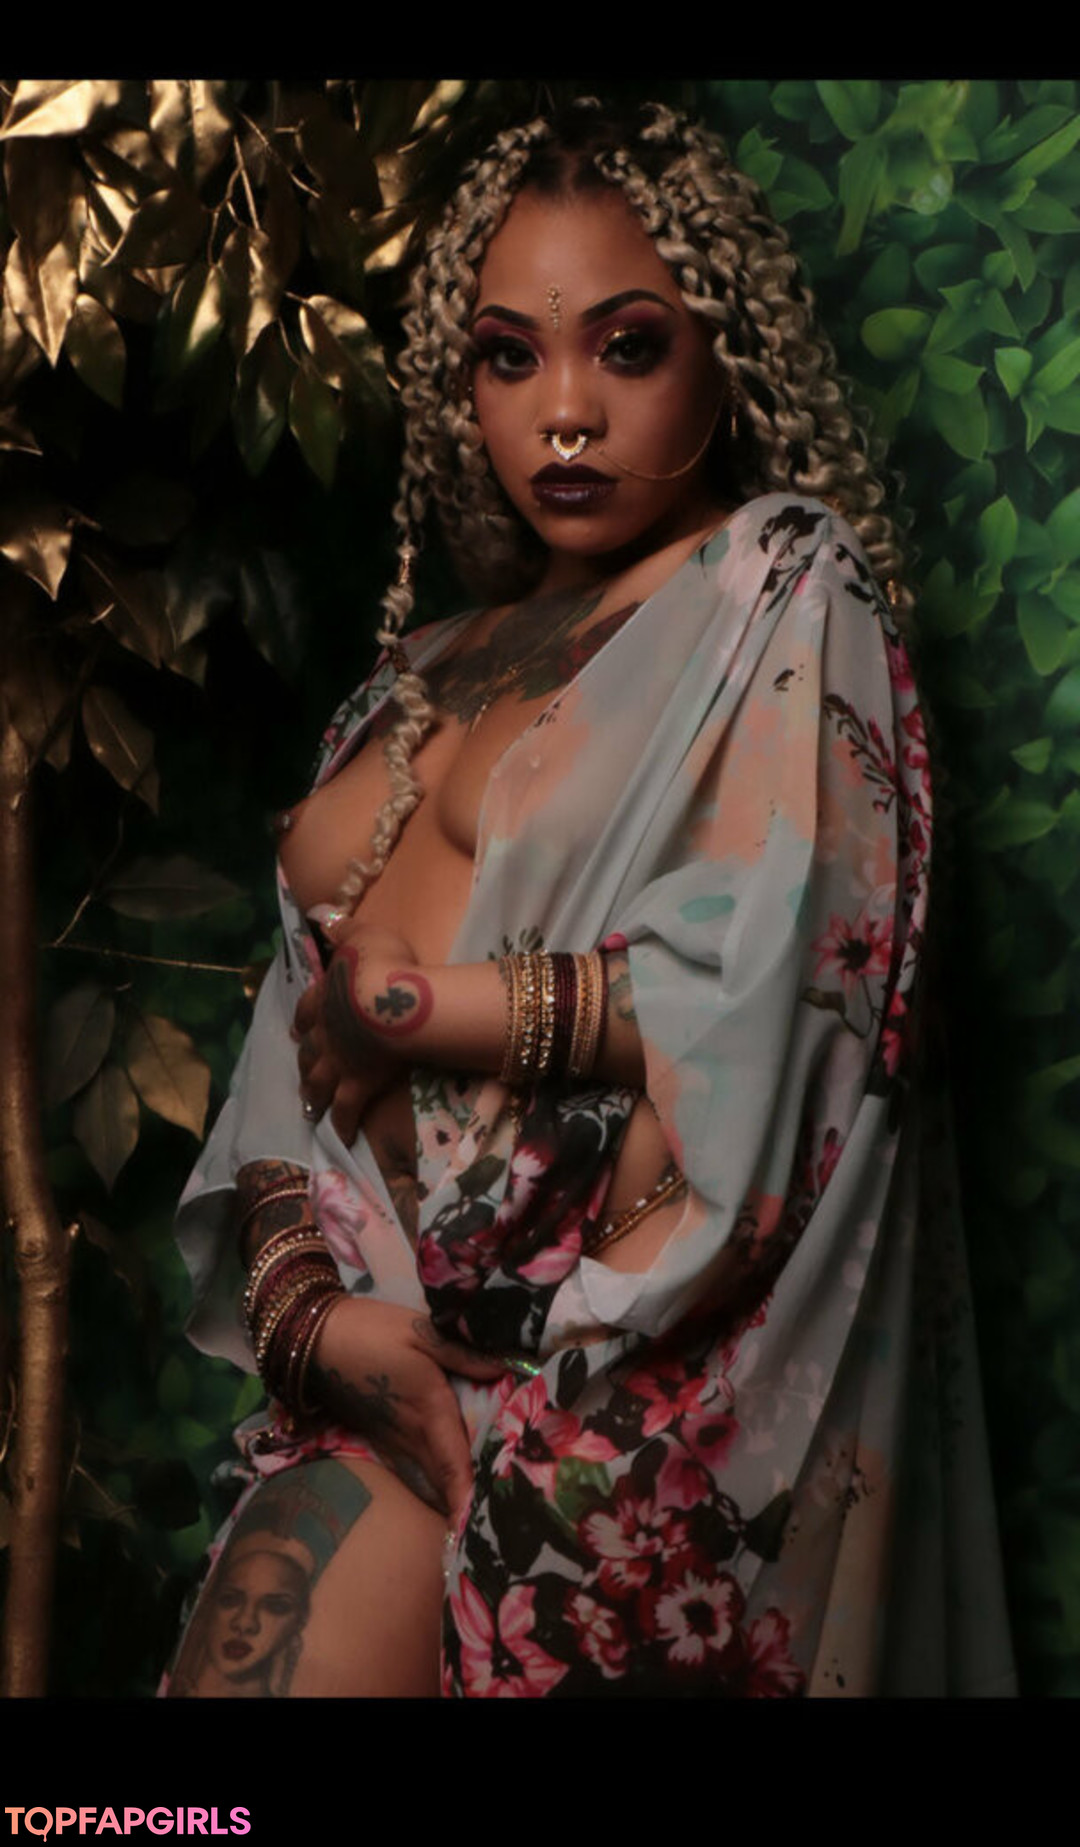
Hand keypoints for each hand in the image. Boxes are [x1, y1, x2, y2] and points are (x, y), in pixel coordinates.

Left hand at [293, 923, 417, 1144]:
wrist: (393, 1002)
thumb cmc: (383, 965)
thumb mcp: (362, 935)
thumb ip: (343, 929)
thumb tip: (323, 915)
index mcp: (325, 997)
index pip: (307, 1008)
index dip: (303, 1018)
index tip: (296, 1029)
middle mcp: (325, 1032)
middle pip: (309, 1049)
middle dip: (304, 1059)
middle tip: (301, 1068)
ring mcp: (339, 1061)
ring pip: (318, 1081)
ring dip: (312, 1093)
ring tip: (309, 1107)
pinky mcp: (357, 1084)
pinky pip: (347, 1109)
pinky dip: (343, 1123)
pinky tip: (341, 1136)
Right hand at [308, 1297, 506, 1520]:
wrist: (317, 1338)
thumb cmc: (372, 1332)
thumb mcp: (421, 1331)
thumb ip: (465, 1353)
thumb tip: (506, 1369)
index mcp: (429, 1413)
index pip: (454, 1468)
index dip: (466, 1502)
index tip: (478, 1532)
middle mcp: (412, 1436)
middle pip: (444, 1485)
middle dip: (466, 1508)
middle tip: (497, 1523)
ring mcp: (393, 1440)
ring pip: (428, 1481)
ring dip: (448, 1499)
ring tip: (476, 1516)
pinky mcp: (379, 1436)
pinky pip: (412, 1470)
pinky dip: (431, 1485)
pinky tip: (444, 1490)